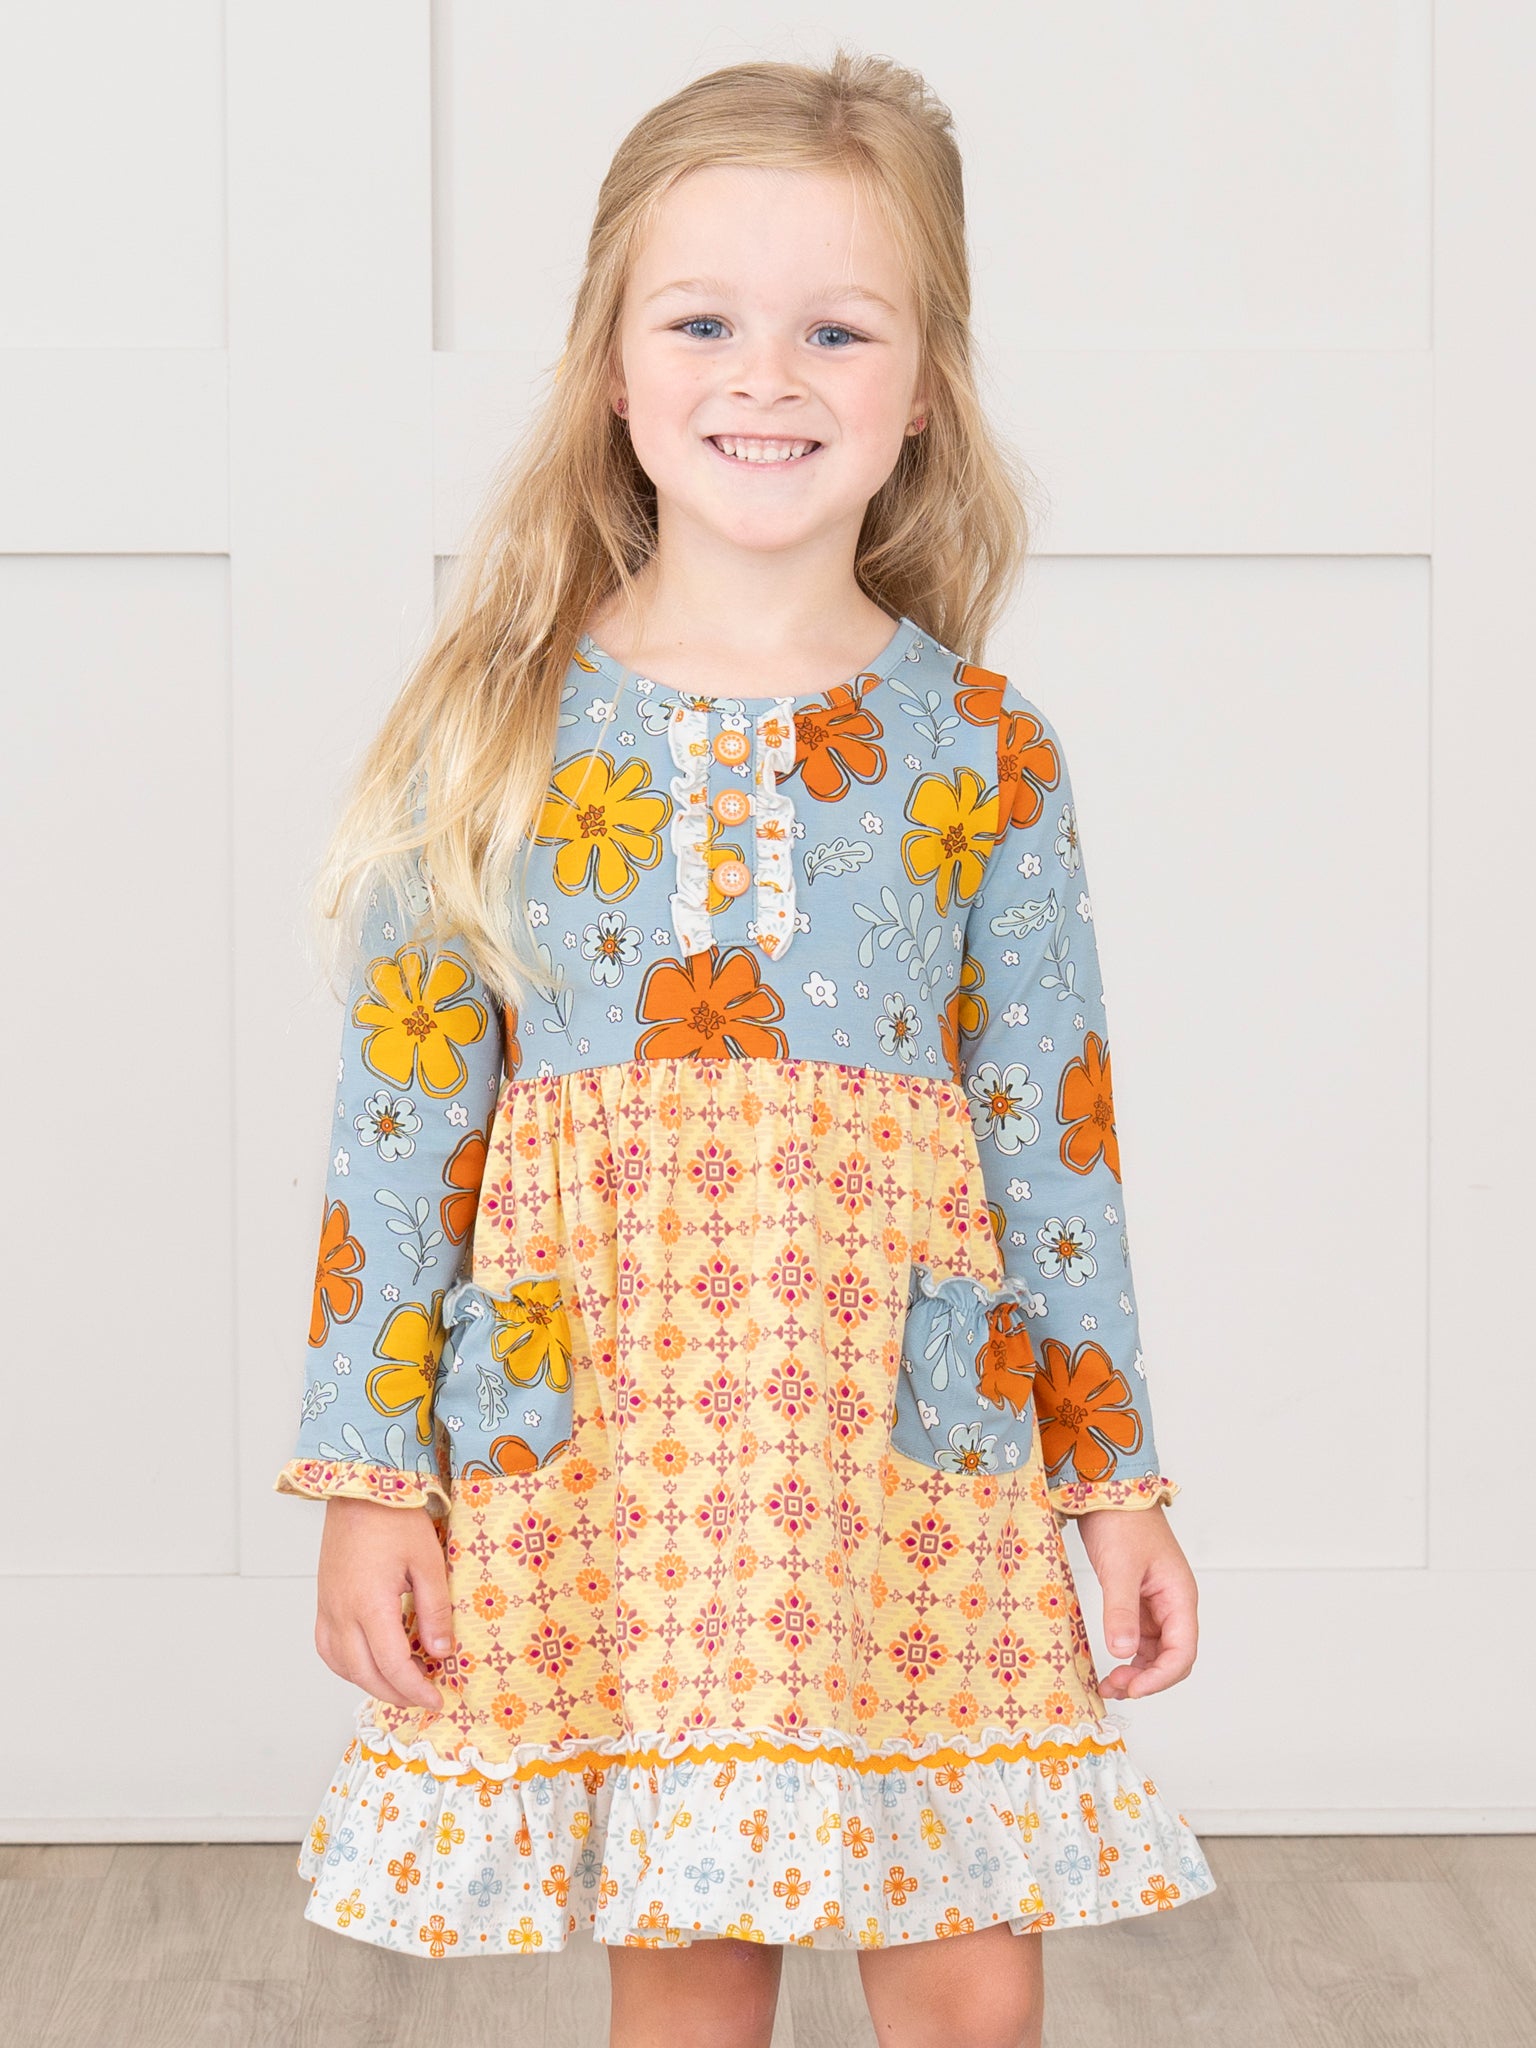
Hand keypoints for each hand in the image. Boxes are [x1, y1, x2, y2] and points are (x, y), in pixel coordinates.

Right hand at [315, 1497, 454, 1712]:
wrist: (359, 1488)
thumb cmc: (395, 1518)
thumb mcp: (428, 1562)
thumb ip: (434, 1611)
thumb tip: (442, 1654)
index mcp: (369, 1605)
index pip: (393, 1666)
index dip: (416, 1690)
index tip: (438, 1700)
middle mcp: (342, 1613)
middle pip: (365, 1675)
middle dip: (397, 1694)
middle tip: (425, 1697)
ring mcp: (327, 1608)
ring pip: (343, 1667)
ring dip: (372, 1683)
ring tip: (403, 1683)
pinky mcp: (323, 1601)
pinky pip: (329, 1649)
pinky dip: (349, 1666)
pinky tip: (370, 1663)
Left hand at [1073, 1503, 1197, 1700]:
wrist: (1107, 1490)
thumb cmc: (1121, 1521)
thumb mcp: (1119, 1568)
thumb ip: (1121, 1611)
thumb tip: (1122, 1652)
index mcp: (1179, 1596)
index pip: (1183, 1652)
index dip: (1161, 1677)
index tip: (1133, 1688)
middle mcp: (1172, 1602)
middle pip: (1172, 1656)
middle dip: (1147, 1678)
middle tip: (1114, 1688)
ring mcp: (1154, 1601)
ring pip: (1154, 1649)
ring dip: (1136, 1669)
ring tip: (1109, 1682)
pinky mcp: (1136, 1597)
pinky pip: (1138, 1634)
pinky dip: (1126, 1652)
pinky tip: (1110, 1660)